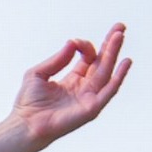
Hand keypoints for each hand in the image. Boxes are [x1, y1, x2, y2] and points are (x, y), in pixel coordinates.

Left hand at [10, 24, 130, 148]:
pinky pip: (110, 90)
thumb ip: (56, 59)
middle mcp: (84, 88)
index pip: (88, 58)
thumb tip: (72, 42)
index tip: (75, 42)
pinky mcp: (92, 107)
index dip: (85, 47)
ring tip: (119, 36)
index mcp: (72, 80)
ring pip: (106, 71)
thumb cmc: (28, 103)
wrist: (25, 125)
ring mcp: (89, 97)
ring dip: (114, 53)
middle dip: (111, 44)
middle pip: (102, 62)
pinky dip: (119, 76)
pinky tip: (126, 61)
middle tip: (120, 27)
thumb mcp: (37, 74)